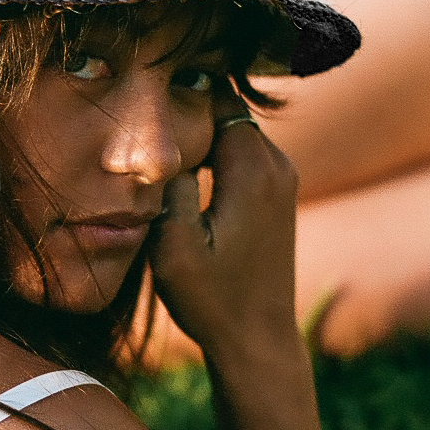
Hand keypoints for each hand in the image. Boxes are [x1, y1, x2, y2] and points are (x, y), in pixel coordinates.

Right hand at [147, 96, 298, 358]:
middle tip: (146, 115)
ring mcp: (282, 178)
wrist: (257, 339)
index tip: (147, 93)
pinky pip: (244, 149)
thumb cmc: (211, 298)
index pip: (217, 95)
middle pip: (228, 107)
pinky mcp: (278, 193)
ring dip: (202, 129)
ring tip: (161, 140)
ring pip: (235, 127)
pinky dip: (216, 148)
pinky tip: (187, 168)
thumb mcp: (174, 246)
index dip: (181, 89)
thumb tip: (165, 139)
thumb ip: (170, 185)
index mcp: (251, 169)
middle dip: (190, 105)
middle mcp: (276, 164)